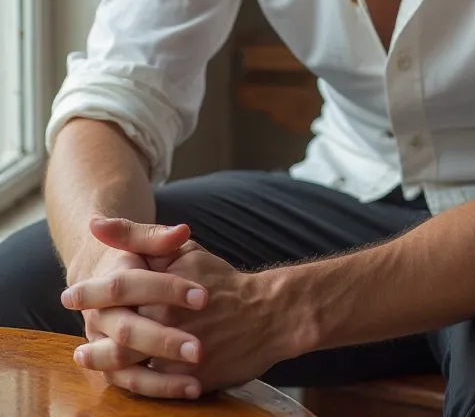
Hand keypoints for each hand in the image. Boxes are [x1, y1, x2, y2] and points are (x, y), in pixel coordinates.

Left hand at [65, 219, 306, 398]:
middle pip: (118, 334)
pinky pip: (154, 387)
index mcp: (166, 284)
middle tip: (79, 345)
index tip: (70, 297)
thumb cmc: (221, 280)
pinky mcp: (191, 378)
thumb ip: (138, 237)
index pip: (118, 287)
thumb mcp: (184, 251)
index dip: (90, 293)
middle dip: (93, 341)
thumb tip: (96, 225)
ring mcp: (180, 352)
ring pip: (130, 365)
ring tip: (90, 361)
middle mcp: (170, 318)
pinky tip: (121, 379)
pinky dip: (134, 384)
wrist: (267, 314)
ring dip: (104, 365)